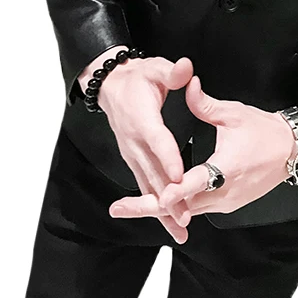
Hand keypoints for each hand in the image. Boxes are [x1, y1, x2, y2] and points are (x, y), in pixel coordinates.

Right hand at [82, 48, 194, 242]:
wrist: (111, 86)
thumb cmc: (138, 77)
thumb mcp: (156, 68)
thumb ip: (173, 72)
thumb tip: (186, 68)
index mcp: (143, 119)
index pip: (158, 141)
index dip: (169, 159)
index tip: (180, 177)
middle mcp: (134, 141)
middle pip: (152, 171)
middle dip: (168, 196)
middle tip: (185, 216)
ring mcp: (132, 153)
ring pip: (147, 184)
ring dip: (162, 208)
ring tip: (180, 228)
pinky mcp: (133, 160)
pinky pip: (144, 184)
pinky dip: (154, 205)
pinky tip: (166, 221)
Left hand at [108, 74, 295, 221]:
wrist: (292, 151)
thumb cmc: (264, 130)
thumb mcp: (234, 113)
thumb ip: (205, 104)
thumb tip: (188, 85)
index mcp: (226, 168)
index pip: (195, 184)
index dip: (173, 191)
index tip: (154, 196)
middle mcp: (225, 192)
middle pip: (182, 206)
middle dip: (149, 206)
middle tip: (119, 208)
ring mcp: (227, 201)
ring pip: (187, 210)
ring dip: (160, 208)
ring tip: (128, 206)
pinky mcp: (228, 203)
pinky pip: (198, 208)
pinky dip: (177, 206)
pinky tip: (156, 202)